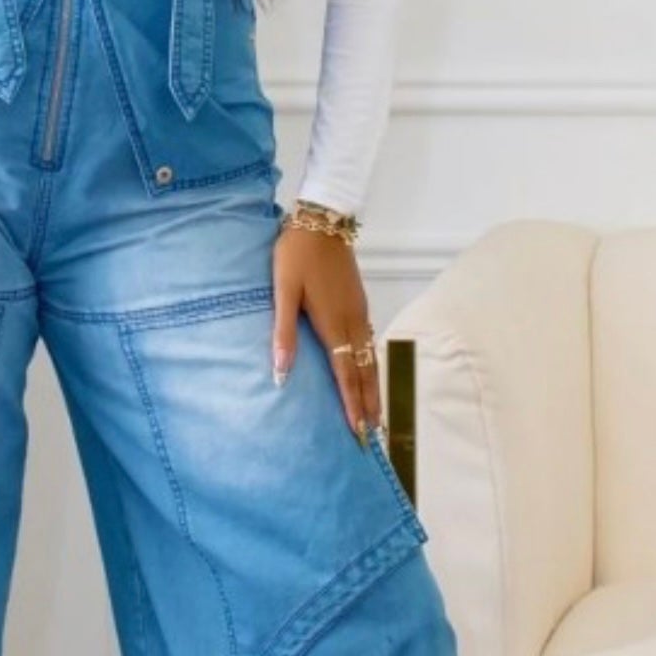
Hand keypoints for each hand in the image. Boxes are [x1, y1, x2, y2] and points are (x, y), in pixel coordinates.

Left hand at [272, 225, 381, 439]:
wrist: (322, 220)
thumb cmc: (296, 255)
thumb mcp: (283, 292)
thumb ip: (283, 332)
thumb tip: (280, 373)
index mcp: (334, 324)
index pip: (346, 374)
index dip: (351, 404)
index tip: (357, 431)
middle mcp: (353, 322)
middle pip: (365, 372)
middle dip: (368, 404)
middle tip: (371, 435)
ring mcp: (359, 312)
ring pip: (370, 359)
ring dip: (372, 388)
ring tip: (374, 413)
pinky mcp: (359, 303)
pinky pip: (369, 343)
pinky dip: (371, 365)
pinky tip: (368, 372)